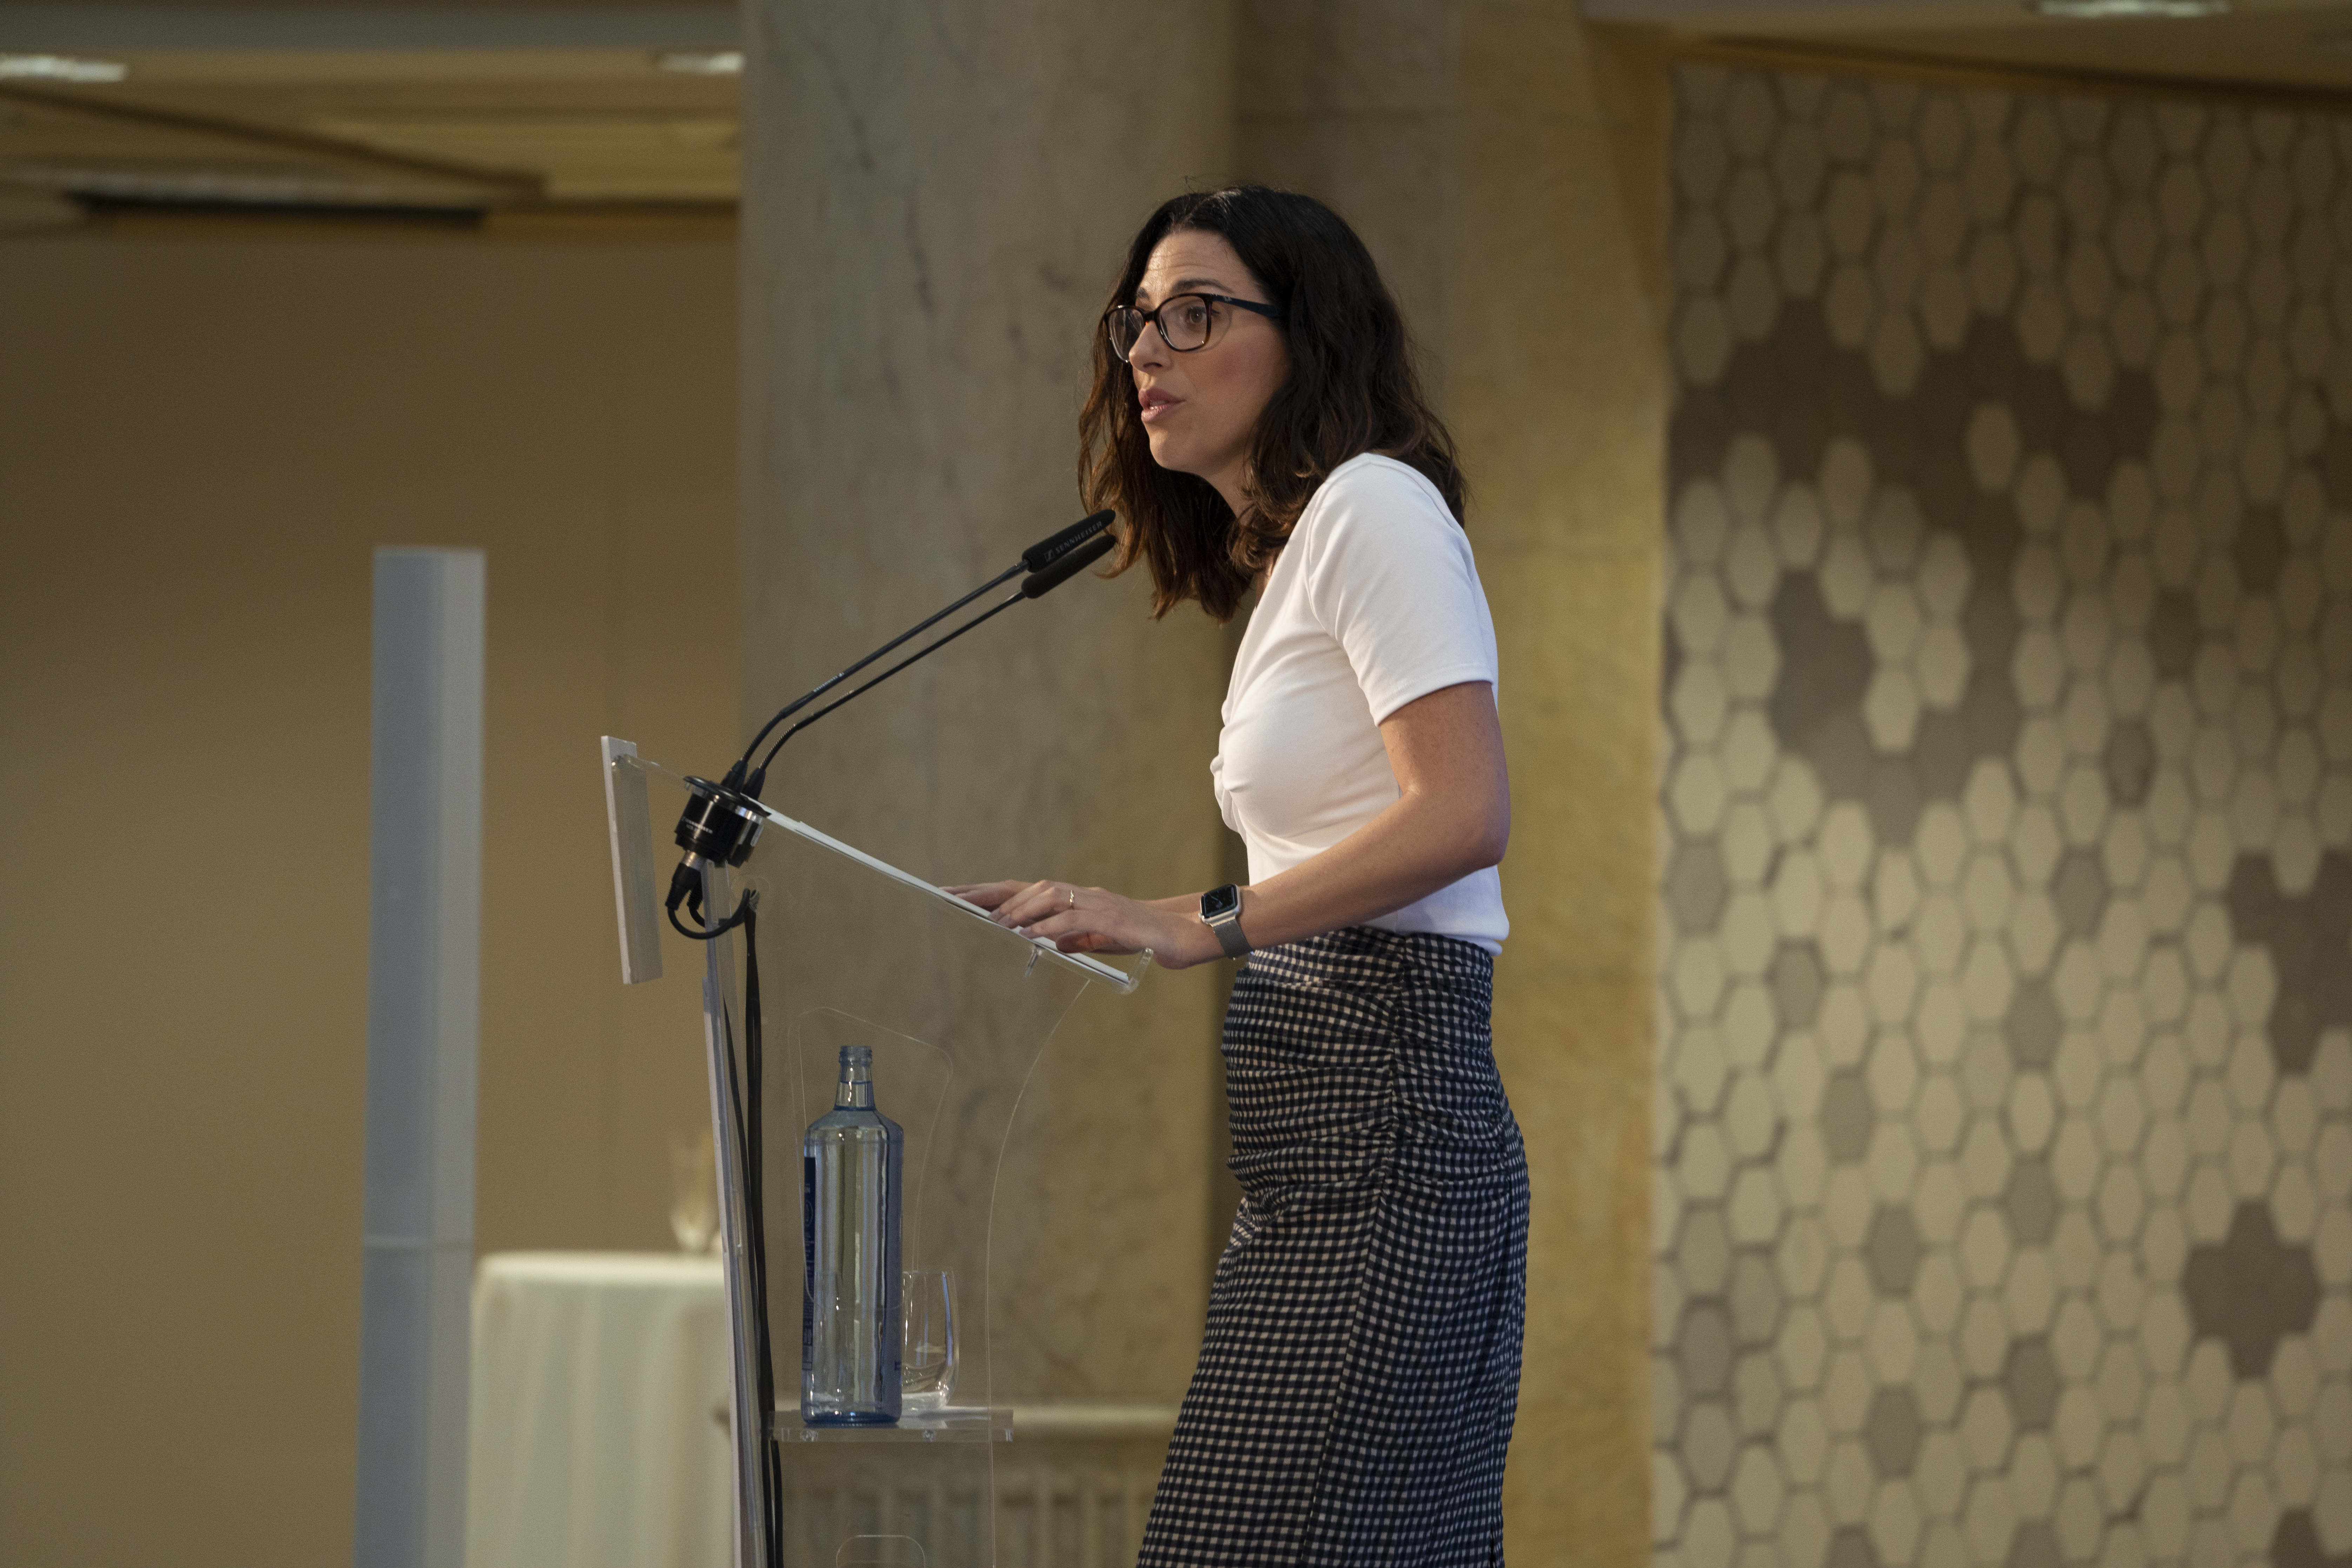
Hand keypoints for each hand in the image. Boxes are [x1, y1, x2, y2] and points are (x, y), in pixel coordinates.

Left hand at [940, 879, 1222, 969]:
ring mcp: (1097, 903)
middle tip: (954, 898)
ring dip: (1017, 908)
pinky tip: (1029, 935)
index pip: (1027, 892)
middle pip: (1028, 887)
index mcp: (1077, 900)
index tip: (958, 897)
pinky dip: (1047, 925)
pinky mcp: (1111, 917)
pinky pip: (1072, 918)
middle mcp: (1083, 894)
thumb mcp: (1100, 942)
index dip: (991, 893)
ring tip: (990, 921)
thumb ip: (1075, 939)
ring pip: (1048, 895)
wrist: (1185, 933)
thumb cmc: (1143, 937)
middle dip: (989, 892)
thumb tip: (1047, 942)